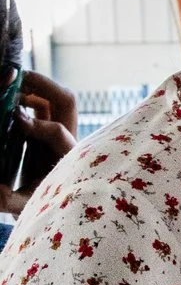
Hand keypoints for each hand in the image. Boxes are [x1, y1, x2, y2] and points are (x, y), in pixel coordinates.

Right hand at [0, 73, 78, 215]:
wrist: (55, 204)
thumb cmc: (40, 205)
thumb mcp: (23, 205)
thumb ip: (8, 200)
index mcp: (66, 158)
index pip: (58, 132)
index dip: (37, 124)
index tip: (15, 119)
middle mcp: (68, 139)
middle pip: (66, 101)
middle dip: (42, 85)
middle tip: (14, 79)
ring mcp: (60, 130)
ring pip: (55, 98)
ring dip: (34, 87)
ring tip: (7, 85)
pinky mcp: (50, 128)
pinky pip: (43, 103)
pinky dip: (28, 94)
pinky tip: (8, 97)